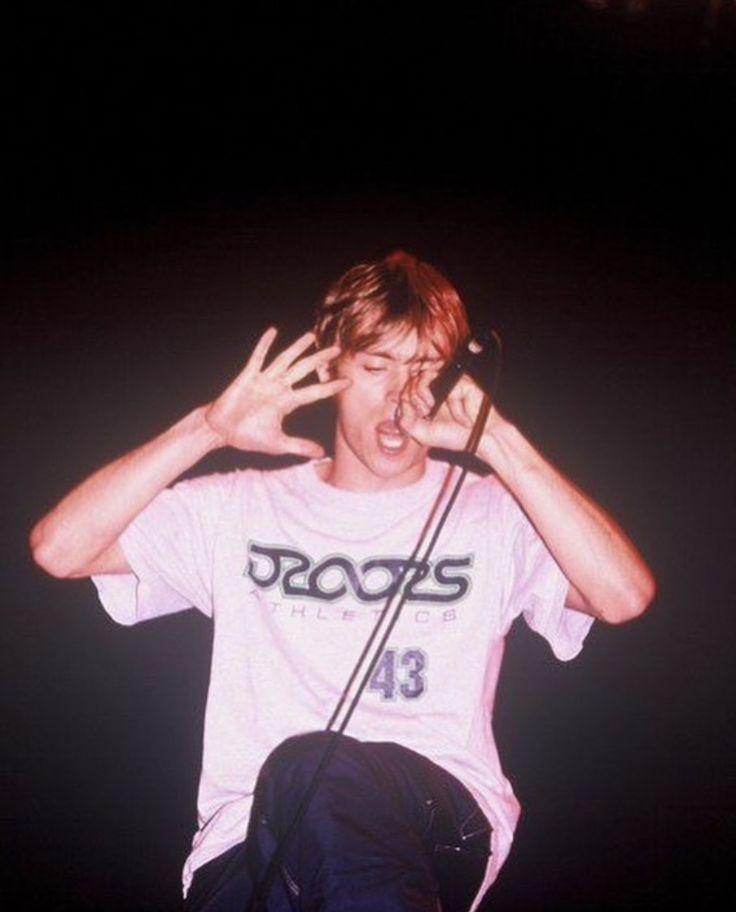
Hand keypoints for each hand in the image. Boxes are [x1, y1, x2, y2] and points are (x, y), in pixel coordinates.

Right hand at [204, 327, 349, 458]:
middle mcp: (278, 388)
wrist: (221, 431)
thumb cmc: (248, 436)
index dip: (330, 386)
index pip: (314, 392)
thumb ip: (300, 446)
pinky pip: (258, 358)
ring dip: (297, 348)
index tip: (348, 381)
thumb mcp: (278, 444)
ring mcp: (264, 380)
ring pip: (285, 360)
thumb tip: (322, 454)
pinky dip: (264, 345)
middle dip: (320, 359)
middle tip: (338, 349)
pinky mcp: (247, 377)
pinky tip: (273, 331)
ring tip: (311, 336)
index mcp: (287, 402)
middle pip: (304, 370)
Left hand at [396, 370, 501, 457]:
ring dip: (419, 393)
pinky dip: (441, 397)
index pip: (406, 392)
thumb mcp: (422, 434)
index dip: (404, 402)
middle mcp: (435, 391)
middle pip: (411, 382)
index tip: (415, 417)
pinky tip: (446, 408)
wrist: (480, 439)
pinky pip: (440, 379)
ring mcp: (447, 384)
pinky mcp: (459, 381)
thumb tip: (402, 403)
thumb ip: (406, 422)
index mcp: (425, 403)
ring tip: (429, 408)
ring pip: (421, 375)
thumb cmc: (455, 437)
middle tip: (424, 413)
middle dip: (412, 398)